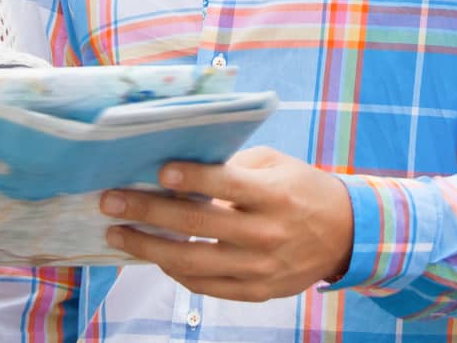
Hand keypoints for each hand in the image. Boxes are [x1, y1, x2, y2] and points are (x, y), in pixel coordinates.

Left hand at [100, 145, 353, 302]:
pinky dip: (176, 272)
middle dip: (148, 212)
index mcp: (274, 194)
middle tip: (111, 201)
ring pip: (194, 262)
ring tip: (119, 234)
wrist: (345, 234)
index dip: (191, 177)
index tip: (158, 170)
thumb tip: (179, 168)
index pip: (227, 184)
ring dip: (149, 249)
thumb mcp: (276, 164)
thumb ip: (234, 166)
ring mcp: (260, 267)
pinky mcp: (257, 291)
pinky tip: (154, 257)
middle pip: (199, 224)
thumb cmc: (302, 189)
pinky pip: (206, 286)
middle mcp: (267, 233)